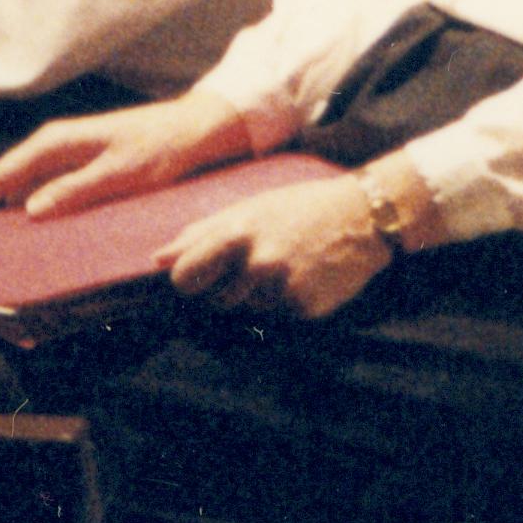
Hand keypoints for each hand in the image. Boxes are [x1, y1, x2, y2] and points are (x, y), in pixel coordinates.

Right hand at [0, 92, 254, 220]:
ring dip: (10, 211)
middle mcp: (57, 145)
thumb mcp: (123, 173)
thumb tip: (29, 209)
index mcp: (58, 142)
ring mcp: (71, 155)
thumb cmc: (165, 147)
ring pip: (27, 186)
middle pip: (8, 180)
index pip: (3, 173)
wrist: (200, 128)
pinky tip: (36, 233)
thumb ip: (77, 190)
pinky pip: (49, 190)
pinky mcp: (86, 167)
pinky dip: (36, 209)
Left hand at [167, 177, 392, 321]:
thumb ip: (201, 233)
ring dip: (263, 295)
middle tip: (261, 262)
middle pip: (217, 300)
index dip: (189, 280)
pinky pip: (282, 315)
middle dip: (231, 286)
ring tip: (289, 265)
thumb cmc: (301, 207)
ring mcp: (283, 289)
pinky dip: (290, 301)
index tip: (200, 277)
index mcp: (237, 234)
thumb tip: (158, 259)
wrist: (364, 217)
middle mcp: (258, 264)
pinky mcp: (305, 308)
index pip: (185, 278)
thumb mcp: (250, 208)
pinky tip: (309, 276)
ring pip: (251, 309)